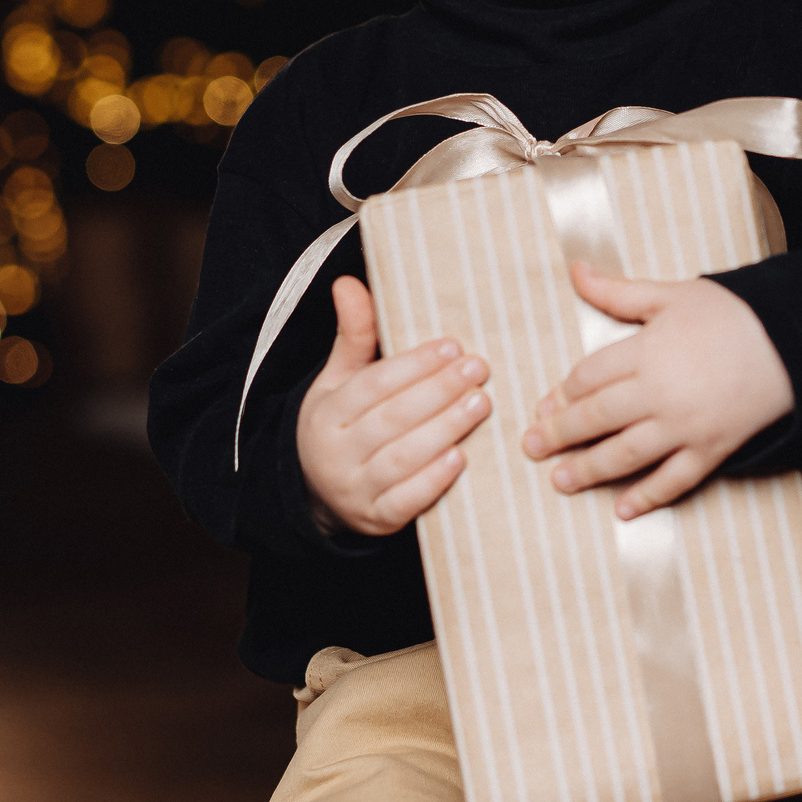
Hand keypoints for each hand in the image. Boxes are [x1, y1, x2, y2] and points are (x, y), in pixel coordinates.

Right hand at [297, 276, 492, 536]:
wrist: (319, 495)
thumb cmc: (341, 427)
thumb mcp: (338, 381)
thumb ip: (353, 336)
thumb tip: (348, 282)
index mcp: (326, 414)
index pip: (371, 385)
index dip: (412, 366)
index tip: (451, 346)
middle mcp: (335, 453)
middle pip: (390, 419)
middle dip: (438, 392)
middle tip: (478, 369)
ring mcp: (354, 490)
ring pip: (401, 458)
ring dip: (444, 430)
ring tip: (481, 404)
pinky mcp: (377, 520)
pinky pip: (405, 502)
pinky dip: (433, 481)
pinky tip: (461, 458)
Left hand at [522, 263, 792, 518]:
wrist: (794, 343)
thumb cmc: (733, 314)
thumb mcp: (671, 294)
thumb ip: (619, 292)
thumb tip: (576, 271)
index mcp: (645, 352)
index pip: (589, 378)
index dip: (562, 394)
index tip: (544, 405)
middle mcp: (659, 394)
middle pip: (596, 418)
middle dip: (560, 435)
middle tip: (531, 448)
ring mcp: (685, 426)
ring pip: (625, 455)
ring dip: (588, 470)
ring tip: (560, 481)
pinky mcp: (712, 449)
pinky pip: (674, 480)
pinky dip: (648, 497)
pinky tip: (623, 510)